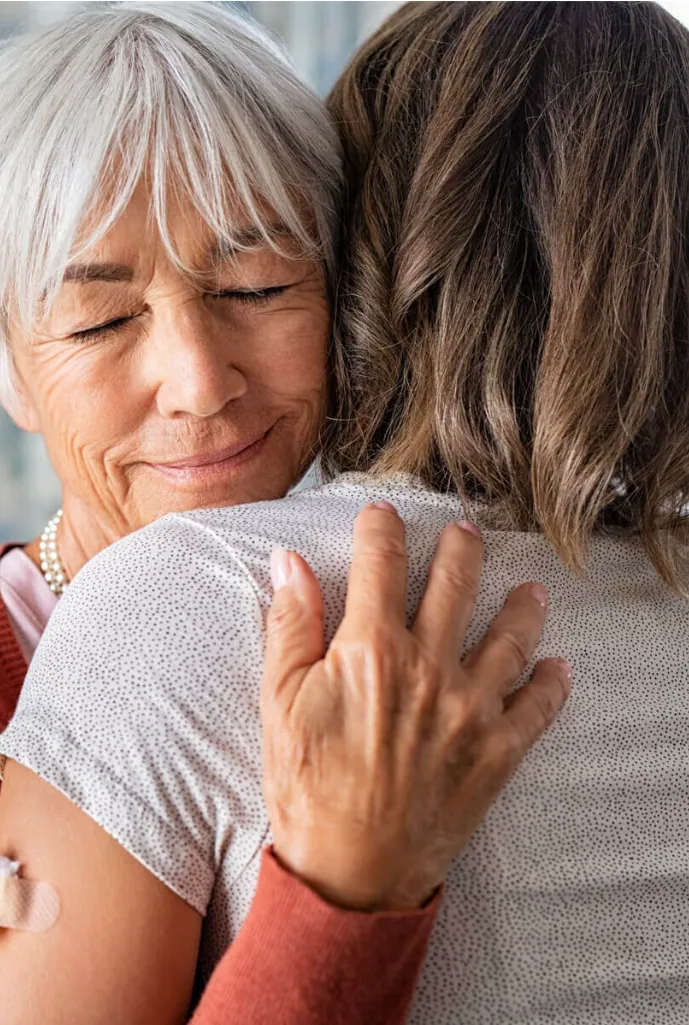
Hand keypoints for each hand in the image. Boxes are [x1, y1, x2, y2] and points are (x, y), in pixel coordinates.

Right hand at [260, 503, 570, 911]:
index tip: (382, 514)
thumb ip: (290, 625)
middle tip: (465, 531)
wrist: (350, 873)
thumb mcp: (279, 702)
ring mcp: (470, 709)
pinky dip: (550, 684)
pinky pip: (536, 708)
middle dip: (461, 547)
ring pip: (510, 637)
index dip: (382, 529)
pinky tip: (556, 668)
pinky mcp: (496, 752)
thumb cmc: (307, 789)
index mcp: (373, 650)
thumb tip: (288, 562)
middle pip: (456, 584)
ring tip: (531, 589)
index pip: (383, 563)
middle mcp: (430, 668)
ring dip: (522, 606)